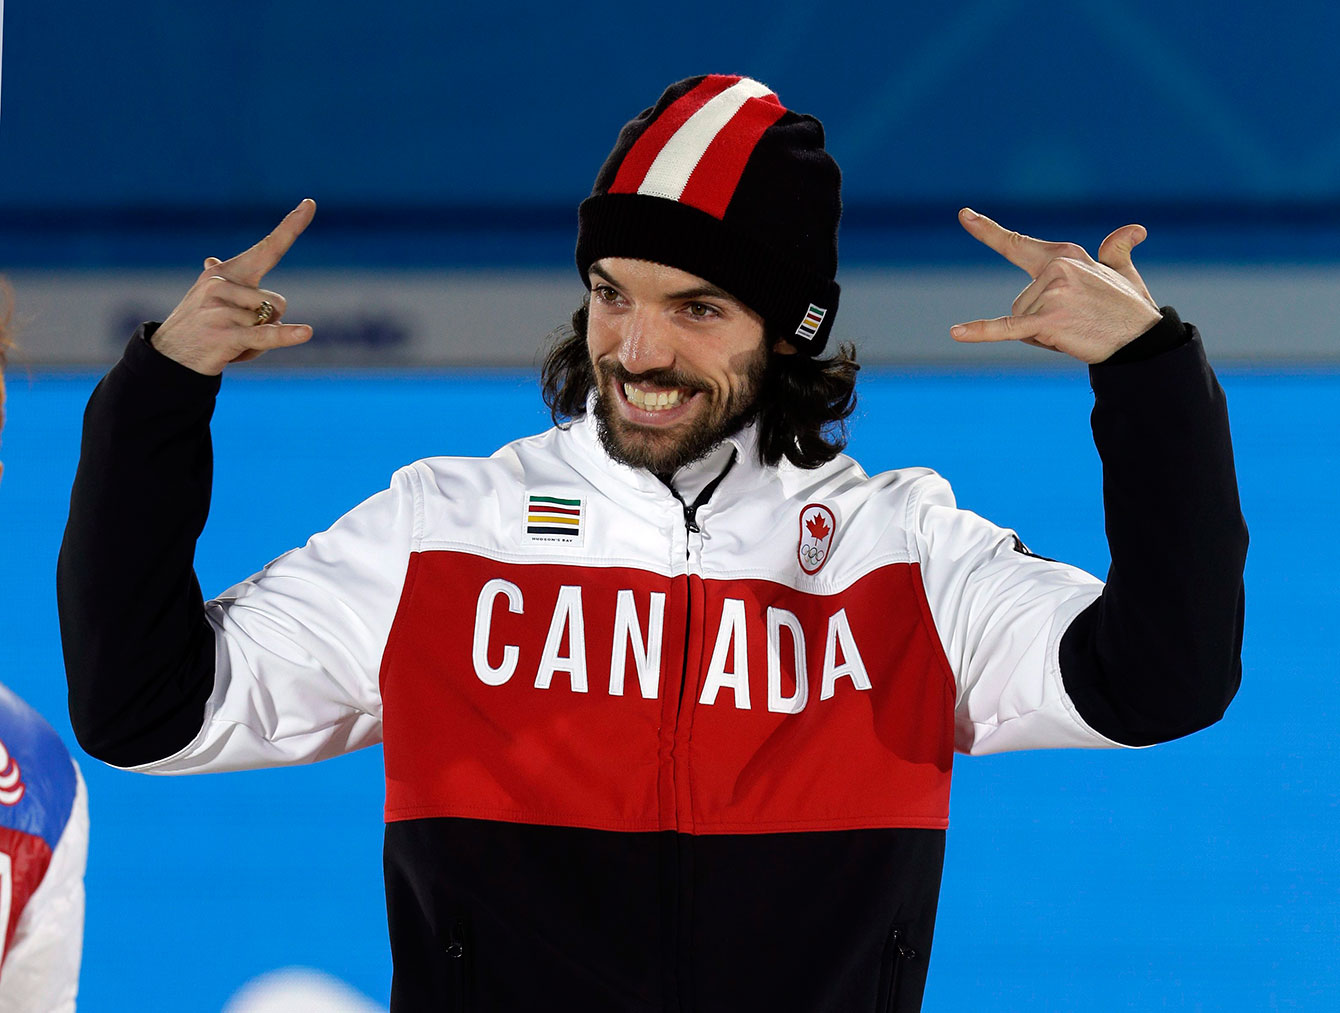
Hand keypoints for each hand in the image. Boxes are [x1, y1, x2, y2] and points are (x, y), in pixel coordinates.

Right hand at [151, 199, 316, 374]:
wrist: (168, 358)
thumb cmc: (195, 327)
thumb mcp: (206, 299)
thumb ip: (221, 281)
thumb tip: (211, 258)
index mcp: (224, 272)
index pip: (267, 248)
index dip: (291, 227)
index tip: (309, 204)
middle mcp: (222, 285)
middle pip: (277, 303)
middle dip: (267, 323)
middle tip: (235, 333)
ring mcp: (223, 310)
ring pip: (271, 324)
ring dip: (258, 342)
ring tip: (229, 344)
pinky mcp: (227, 335)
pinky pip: (266, 334)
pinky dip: (286, 336)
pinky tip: (306, 333)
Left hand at [950, 208, 1161, 363]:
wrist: (1143, 339)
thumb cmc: (1131, 309)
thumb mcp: (1123, 274)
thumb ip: (1117, 251)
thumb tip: (1135, 230)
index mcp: (1065, 255)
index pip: (1017, 245)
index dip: (988, 231)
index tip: (964, 215)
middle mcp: (1056, 268)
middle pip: (1021, 302)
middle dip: (1041, 321)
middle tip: (1077, 322)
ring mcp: (1052, 293)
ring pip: (1020, 322)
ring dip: (1043, 335)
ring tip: (1076, 331)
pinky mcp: (1048, 321)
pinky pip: (1007, 328)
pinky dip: (981, 332)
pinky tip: (955, 333)